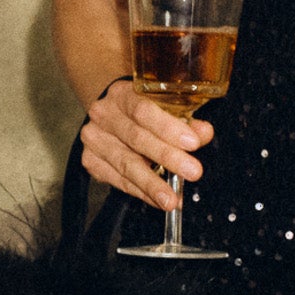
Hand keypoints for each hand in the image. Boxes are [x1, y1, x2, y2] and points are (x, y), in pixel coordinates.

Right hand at [79, 78, 208, 211]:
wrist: (111, 114)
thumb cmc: (142, 111)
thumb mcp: (163, 107)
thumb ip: (185, 119)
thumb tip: (204, 133)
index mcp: (122, 94)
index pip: (144, 110)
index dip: (168, 128)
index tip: (193, 143)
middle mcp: (104, 114)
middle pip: (137, 138)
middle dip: (167, 157)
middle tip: (193, 172)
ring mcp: (94, 139)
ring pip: (126, 164)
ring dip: (152, 184)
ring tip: (172, 199)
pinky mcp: (90, 161)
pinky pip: (119, 181)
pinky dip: (141, 192)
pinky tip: (157, 200)